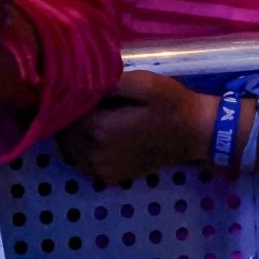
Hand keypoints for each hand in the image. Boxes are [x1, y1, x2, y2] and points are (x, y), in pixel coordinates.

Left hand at [58, 71, 210, 184]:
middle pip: (63, 129)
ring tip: (94, 114)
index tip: (79, 85)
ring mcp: (101, 170)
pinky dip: (82, 145)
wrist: (196, 133)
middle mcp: (95, 155)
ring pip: (68, 146)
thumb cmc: (170, 104)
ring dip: (74, 130)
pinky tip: (98, 131)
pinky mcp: (108, 177)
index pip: (62, 110)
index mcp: (100, 130)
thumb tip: (77, 80)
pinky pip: (80, 159)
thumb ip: (107, 83)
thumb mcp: (143, 82)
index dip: (67, 96)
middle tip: (87, 98)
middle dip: (69, 113)